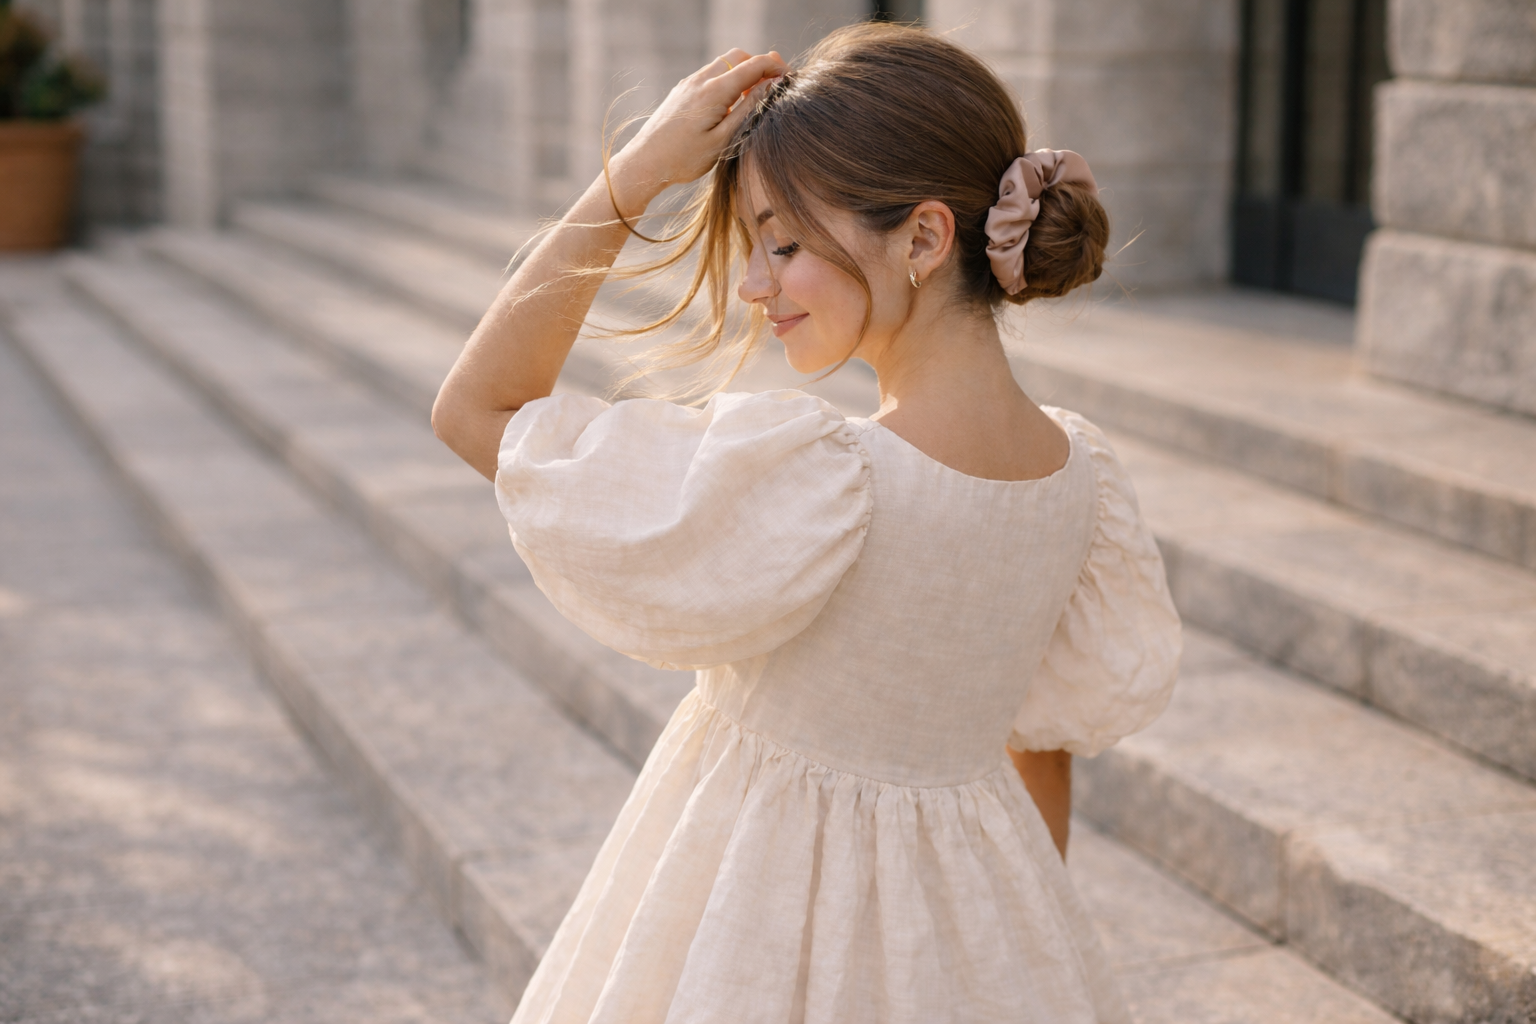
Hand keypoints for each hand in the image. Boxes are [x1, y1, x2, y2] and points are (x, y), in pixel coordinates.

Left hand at [607, 48, 785, 216]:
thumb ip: (748, 109)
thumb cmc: (684, 159)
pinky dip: (727, 80)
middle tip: (774, 86)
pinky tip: (730, 105)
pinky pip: (710, 75)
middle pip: (738, 56)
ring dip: (743, 73)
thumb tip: (770, 86)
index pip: (754, 65)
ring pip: (723, 64)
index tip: (790, 78)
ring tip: (754, 99)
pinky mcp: (682, 91)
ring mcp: (689, 83)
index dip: (776, 67)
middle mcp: (701, 80)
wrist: (645, 163)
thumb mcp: (723, 139)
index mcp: (714, 91)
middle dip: (759, 65)